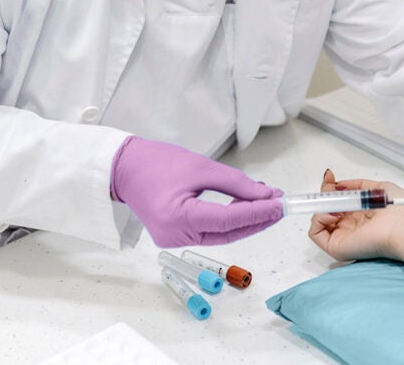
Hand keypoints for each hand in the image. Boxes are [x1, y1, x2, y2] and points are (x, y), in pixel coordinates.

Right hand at [109, 136, 283, 246]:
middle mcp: (175, 236)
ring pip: (220, 234)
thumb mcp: (201, 166)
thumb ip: (236, 184)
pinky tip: (245, 208)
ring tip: (267, 204)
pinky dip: (229, 222)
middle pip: (227, 233)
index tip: (279, 204)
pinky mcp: (175, 236)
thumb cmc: (156, 163)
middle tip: (279, 205)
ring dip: (245, 221)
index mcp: (178, 218)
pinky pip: (209, 231)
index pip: (228, 221)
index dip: (258, 213)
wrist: (124, 168)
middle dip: (256, 220)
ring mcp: (174, 240)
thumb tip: (265, 195)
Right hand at [307, 169, 403, 261]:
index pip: (337, 202)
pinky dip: (318, 219)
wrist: (402, 226)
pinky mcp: (336, 247)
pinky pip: (315, 232)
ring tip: (337, 204)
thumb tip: (338, 184)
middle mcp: (350, 226)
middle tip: (330, 186)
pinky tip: (334, 214)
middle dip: (324, 194)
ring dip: (322, 206)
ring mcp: (342, 237)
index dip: (329, 188)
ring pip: (318, 220)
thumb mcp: (377, 187)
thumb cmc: (398, 210)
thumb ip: (356, 185)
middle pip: (325, 209)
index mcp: (360, 214)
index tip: (329, 176)